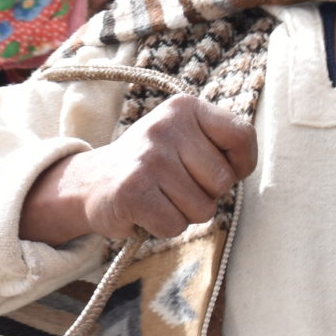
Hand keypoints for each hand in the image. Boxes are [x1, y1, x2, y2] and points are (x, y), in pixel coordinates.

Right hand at [20, 94, 255, 244]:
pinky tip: (145, 211)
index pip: (242, 136)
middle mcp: (167, 126)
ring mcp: (149, 158)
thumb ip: (217, 144)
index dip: (241, 164)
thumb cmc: (150, 164)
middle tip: (175, 186)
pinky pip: (175, 225)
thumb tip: (244, 166)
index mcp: (185, 107)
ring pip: (202, 209)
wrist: (91, 182)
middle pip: (224, 181)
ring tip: (159, 198)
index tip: (221, 171)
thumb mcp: (183, 138)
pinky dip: (163, 227)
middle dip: (206, 195)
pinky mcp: (133, 190)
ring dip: (184, 214)